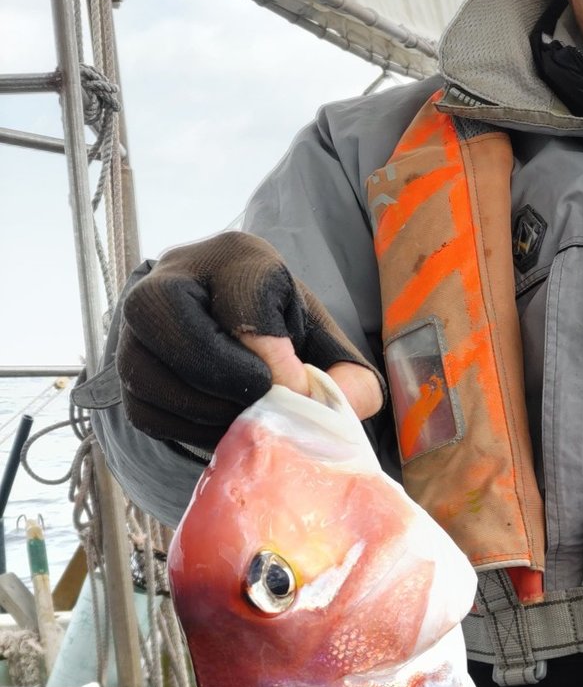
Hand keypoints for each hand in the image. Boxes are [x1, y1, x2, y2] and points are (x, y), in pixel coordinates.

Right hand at [116, 232, 383, 448]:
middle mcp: (172, 277)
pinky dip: (188, 428)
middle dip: (219, 371)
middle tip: (258, 398)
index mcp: (236, 258)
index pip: (240, 295)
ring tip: (245, 416)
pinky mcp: (126, 371)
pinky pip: (145, 409)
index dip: (271, 353)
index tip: (296, 385)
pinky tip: (220, 423)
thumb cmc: (287, 341)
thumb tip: (347, 405)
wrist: (237, 343)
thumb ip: (352, 378)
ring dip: (205, 409)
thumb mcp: (327, 348)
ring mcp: (138, 324)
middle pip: (161, 312)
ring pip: (146, 370)